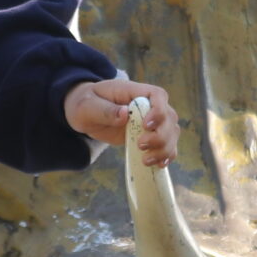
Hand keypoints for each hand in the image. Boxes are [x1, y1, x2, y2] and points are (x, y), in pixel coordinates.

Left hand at [66, 78, 180, 166]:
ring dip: (164, 148)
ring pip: (171, 132)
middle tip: (140, 146)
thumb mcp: (88, 106)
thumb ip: (106, 110)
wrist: (85, 114)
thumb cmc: (86, 104)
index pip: (158, 95)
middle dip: (160, 135)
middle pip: (169, 117)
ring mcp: (151, 122)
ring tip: (146, 161)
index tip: (146, 125)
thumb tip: (125, 113)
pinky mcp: (149, 136)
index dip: (158, 110)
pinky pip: (167, 144)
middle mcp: (148, 105)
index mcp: (134, 91)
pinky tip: (158, 165)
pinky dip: (166, 155)